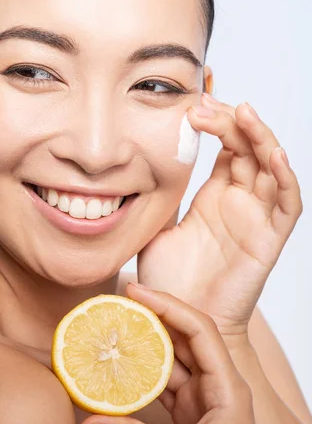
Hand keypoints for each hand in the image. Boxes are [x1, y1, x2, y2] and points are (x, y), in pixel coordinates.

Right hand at [77, 284, 278, 423]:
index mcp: (228, 387)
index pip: (201, 331)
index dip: (169, 306)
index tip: (137, 292)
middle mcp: (217, 385)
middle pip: (186, 337)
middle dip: (155, 315)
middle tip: (121, 301)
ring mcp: (203, 398)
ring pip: (173, 358)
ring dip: (147, 342)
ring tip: (117, 325)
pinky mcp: (189, 412)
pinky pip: (164, 383)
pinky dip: (143, 372)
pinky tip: (123, 363)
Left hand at [137, 95, 302, 338]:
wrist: (181, 323)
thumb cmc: (169, 283)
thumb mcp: (156, 230)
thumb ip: (158, 201)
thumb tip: (135, 169)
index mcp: (214, 197)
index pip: (227, 145)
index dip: (217, 119)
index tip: (193, 100)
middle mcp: (239, 202)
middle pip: (248, 147)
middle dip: (230, 120)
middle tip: (202, 103)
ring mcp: (256, 218)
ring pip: (272, 166)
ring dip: (260, 136)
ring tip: (240, 111)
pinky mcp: (269, 239)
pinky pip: (287, 204)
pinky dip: (286, 177)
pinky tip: (272, 153)